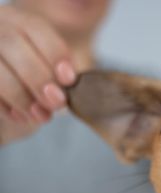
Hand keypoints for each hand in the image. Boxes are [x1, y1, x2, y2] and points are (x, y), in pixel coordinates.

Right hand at [0, 5, 75, 144]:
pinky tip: (22, 118)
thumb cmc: (40, 72)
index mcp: (19, 20)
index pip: (35, 28)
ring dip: (21, 97)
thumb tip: (60, 94)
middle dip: (38, 78)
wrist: (16, 78)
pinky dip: (6, 108)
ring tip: (41, 116)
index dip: (54, 54)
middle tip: (56, 102)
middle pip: (12, 44)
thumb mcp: (52, 65)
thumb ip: (59, 72)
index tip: (69, 80)